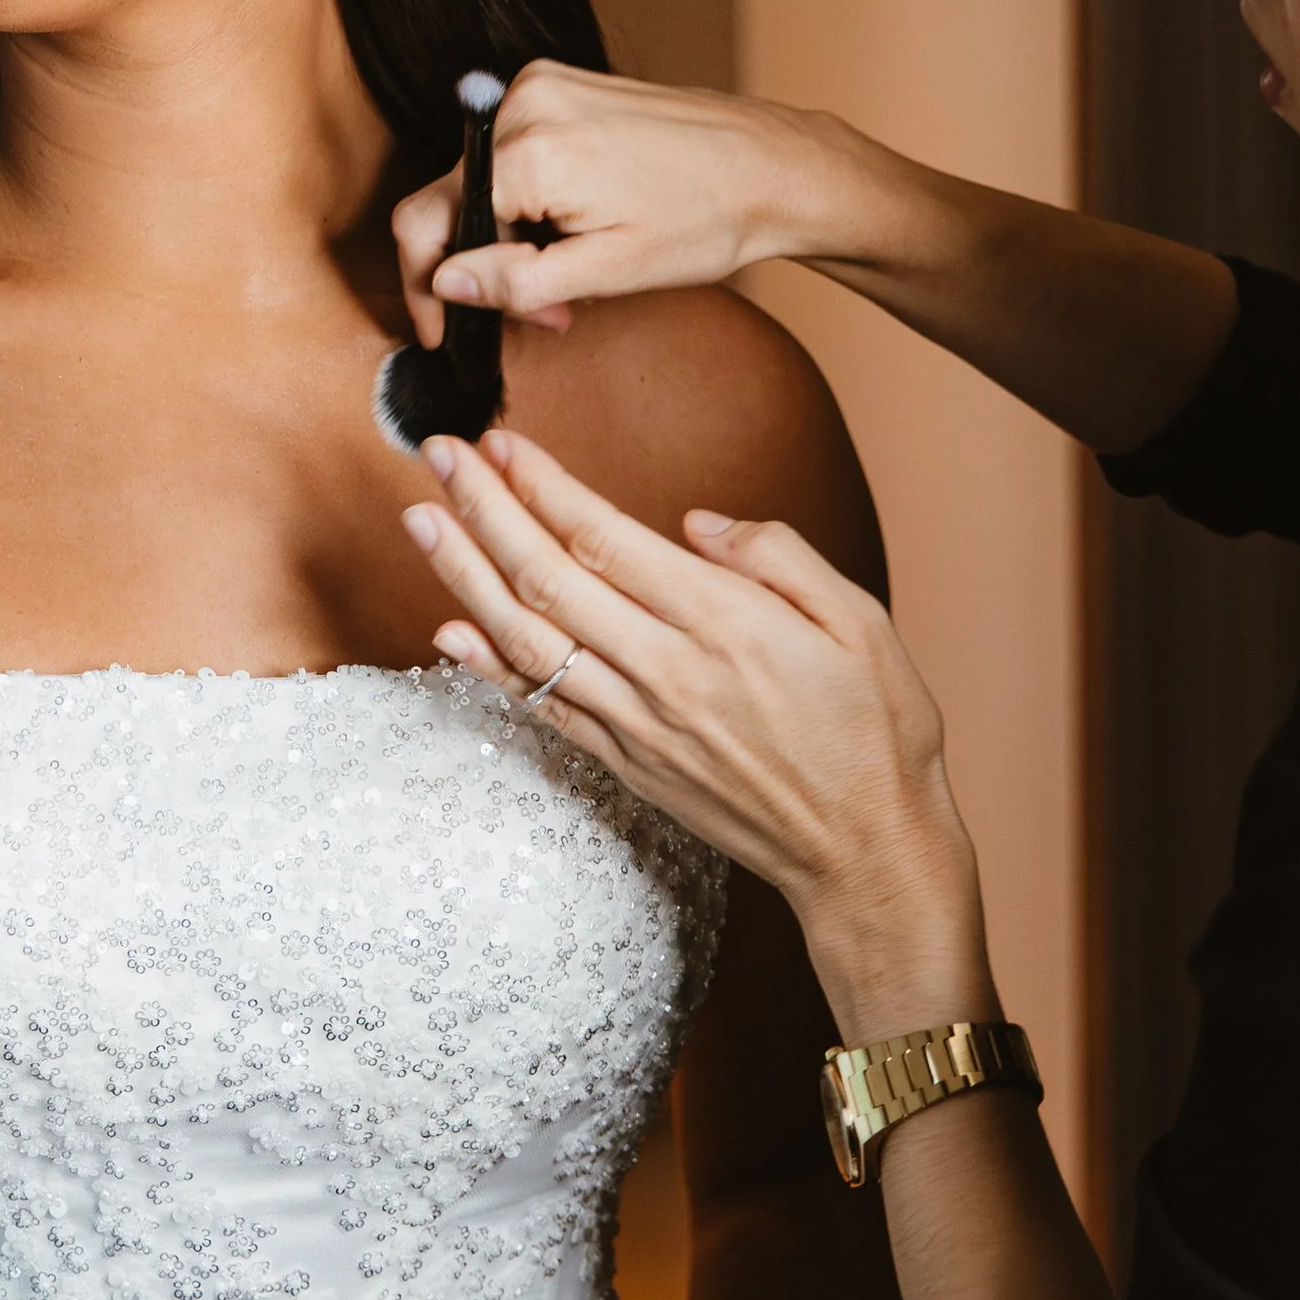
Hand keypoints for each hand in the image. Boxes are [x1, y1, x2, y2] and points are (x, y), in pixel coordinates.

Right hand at [390, 65, 872, 344]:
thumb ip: (514, 282)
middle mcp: (524, 103)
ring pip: (479, 178)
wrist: (772, 166)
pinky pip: (510, 150)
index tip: (442, 332)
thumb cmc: (707, 219)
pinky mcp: (559, 84)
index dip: (427, 289)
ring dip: (507, 237)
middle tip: (537, 314)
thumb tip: (443, 283)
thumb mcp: (606, 272)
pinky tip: (572, 229)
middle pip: (450, 198)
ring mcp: (540, 85)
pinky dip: (526, 199)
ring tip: (567, 278)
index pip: (426, 222)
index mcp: (530, 151)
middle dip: (480, 268)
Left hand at [402, 427, 991, 1041]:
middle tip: (438, 455)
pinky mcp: (628, 765)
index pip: (604, 537)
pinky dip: (489, 667)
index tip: (501, 443)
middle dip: (484, 509)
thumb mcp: (862, 620)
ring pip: (529, 638)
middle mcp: (667, 671)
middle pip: (548, 576)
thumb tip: (698, 522)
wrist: (868, 856)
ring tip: (421, 522)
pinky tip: (449, 628)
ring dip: (466, 576)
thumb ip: (779, 556)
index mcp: (724, 623)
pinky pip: (543, 708)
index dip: (543, 485)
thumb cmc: (877, 733)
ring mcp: (639, 724)